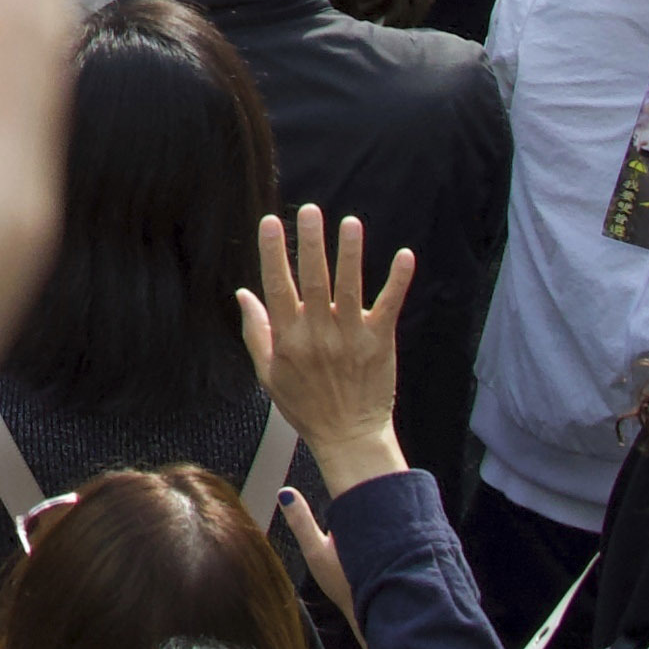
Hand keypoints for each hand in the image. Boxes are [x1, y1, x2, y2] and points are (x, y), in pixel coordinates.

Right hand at [238, 208, 415, 487]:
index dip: (273, 254)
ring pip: (350, 288)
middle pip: (313, 280)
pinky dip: (398, 281)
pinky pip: (389, 306)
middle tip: (310, 211)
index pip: (278, 287)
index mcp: (290, 339)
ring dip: (350, 254)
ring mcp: (352, 337)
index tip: (270, 223)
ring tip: (350, 223)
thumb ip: (256, 332)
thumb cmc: (305, 406)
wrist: (349, 437)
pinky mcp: (380, 343)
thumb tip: (243, 294)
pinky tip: (404, 256)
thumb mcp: (268, 374)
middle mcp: (319, 333)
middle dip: (311, 243)